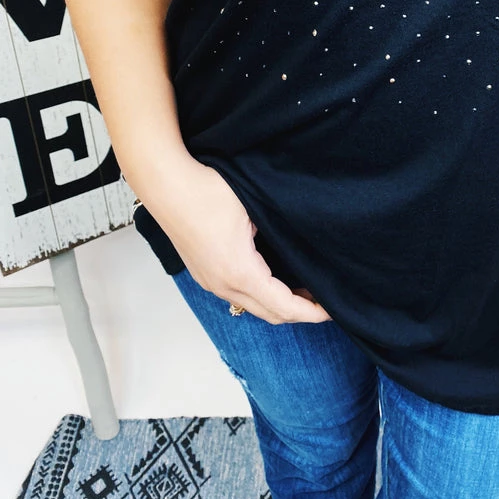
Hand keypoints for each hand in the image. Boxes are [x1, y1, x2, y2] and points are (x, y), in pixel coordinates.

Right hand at [156, 157, 332, 324]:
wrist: (167, 184)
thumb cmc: (207, 190)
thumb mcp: (255, 208)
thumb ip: (279, 232)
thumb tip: (301, 243)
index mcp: (239, 272)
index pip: (283, 306)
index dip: (311, 312)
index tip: (332, 309)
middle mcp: (223, 284)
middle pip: (269, 314)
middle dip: (300, 313)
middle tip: (324, 301)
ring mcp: (210, 282)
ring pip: (252, 306)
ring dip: (279, 305)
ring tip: (304, 291)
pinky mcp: (204, 273)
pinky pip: (238, 294)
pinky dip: (262, 296)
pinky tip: (274, 280)